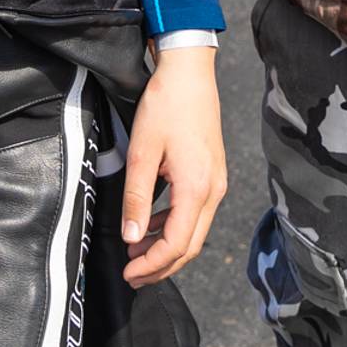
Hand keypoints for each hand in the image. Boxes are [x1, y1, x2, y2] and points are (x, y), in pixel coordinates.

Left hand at [120, 43, 224, 287]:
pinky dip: (175, 225)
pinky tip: (153, 224)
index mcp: (197, 187)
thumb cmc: (165, 105)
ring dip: (168, 247)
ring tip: (136, 252)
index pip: (178, 244)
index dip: (153, 266)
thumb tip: (131, 239)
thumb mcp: (142, 152)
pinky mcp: (212, 172)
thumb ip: (136, 198)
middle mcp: (214, 189)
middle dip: (162, 266)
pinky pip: (196, 211)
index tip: (129, 274)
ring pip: (195, 230)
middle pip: (191, 245)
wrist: (189, 71)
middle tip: (133, 275)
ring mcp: (216, 181)